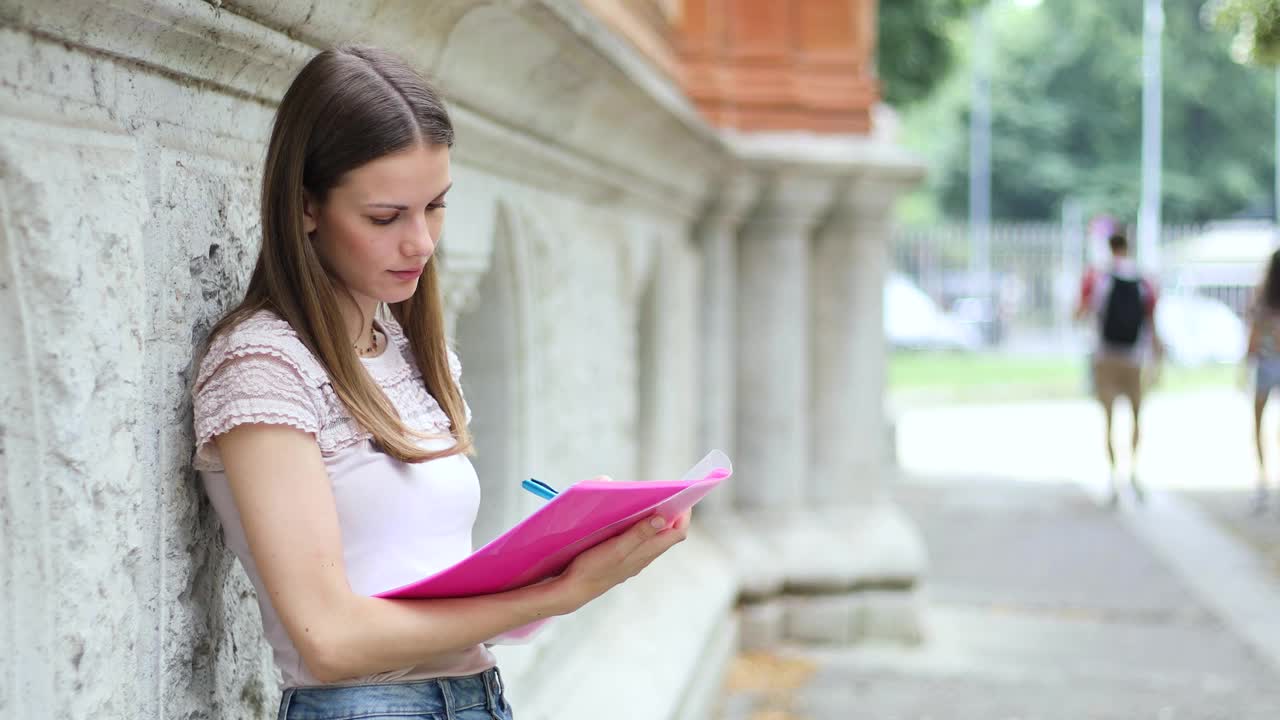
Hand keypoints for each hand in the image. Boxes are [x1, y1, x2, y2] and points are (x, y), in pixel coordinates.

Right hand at [550, 510, 690, 614]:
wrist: (574, 589)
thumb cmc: (593, 568)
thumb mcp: (616, 548)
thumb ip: (639, 534)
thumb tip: (663, 519)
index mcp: (647, 552)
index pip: (678, 533)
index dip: (683, 515)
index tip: (681, 497)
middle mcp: (645, 557)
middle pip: (668, 534)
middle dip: (672, 514)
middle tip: (665, 495)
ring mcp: (635, 560)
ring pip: (654, 538)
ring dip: (656, 521)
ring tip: (648, 504)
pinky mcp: (623, 560)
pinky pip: (641, 542)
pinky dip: (642, 529)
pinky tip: (629, 521)